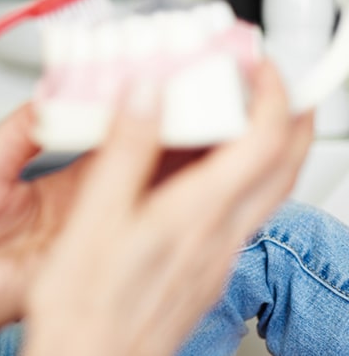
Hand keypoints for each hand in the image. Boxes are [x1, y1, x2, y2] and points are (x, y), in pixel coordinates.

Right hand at [23, 61, 312, 355]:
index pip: (263, 140)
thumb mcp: (93, 222)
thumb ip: (125, 153)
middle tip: (269, 79)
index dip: (269, 91)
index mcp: (195, 215)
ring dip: (267, 143)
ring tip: (238, 113)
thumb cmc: (85, 311)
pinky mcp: (202, 271)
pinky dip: (237, 175)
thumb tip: (147, 94)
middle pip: (284, 164)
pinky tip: (200, 173)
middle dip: (288, 113)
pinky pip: (239, 211)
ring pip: (266, 189)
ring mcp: (215, 256)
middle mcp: (218, 236)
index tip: (254, 62)